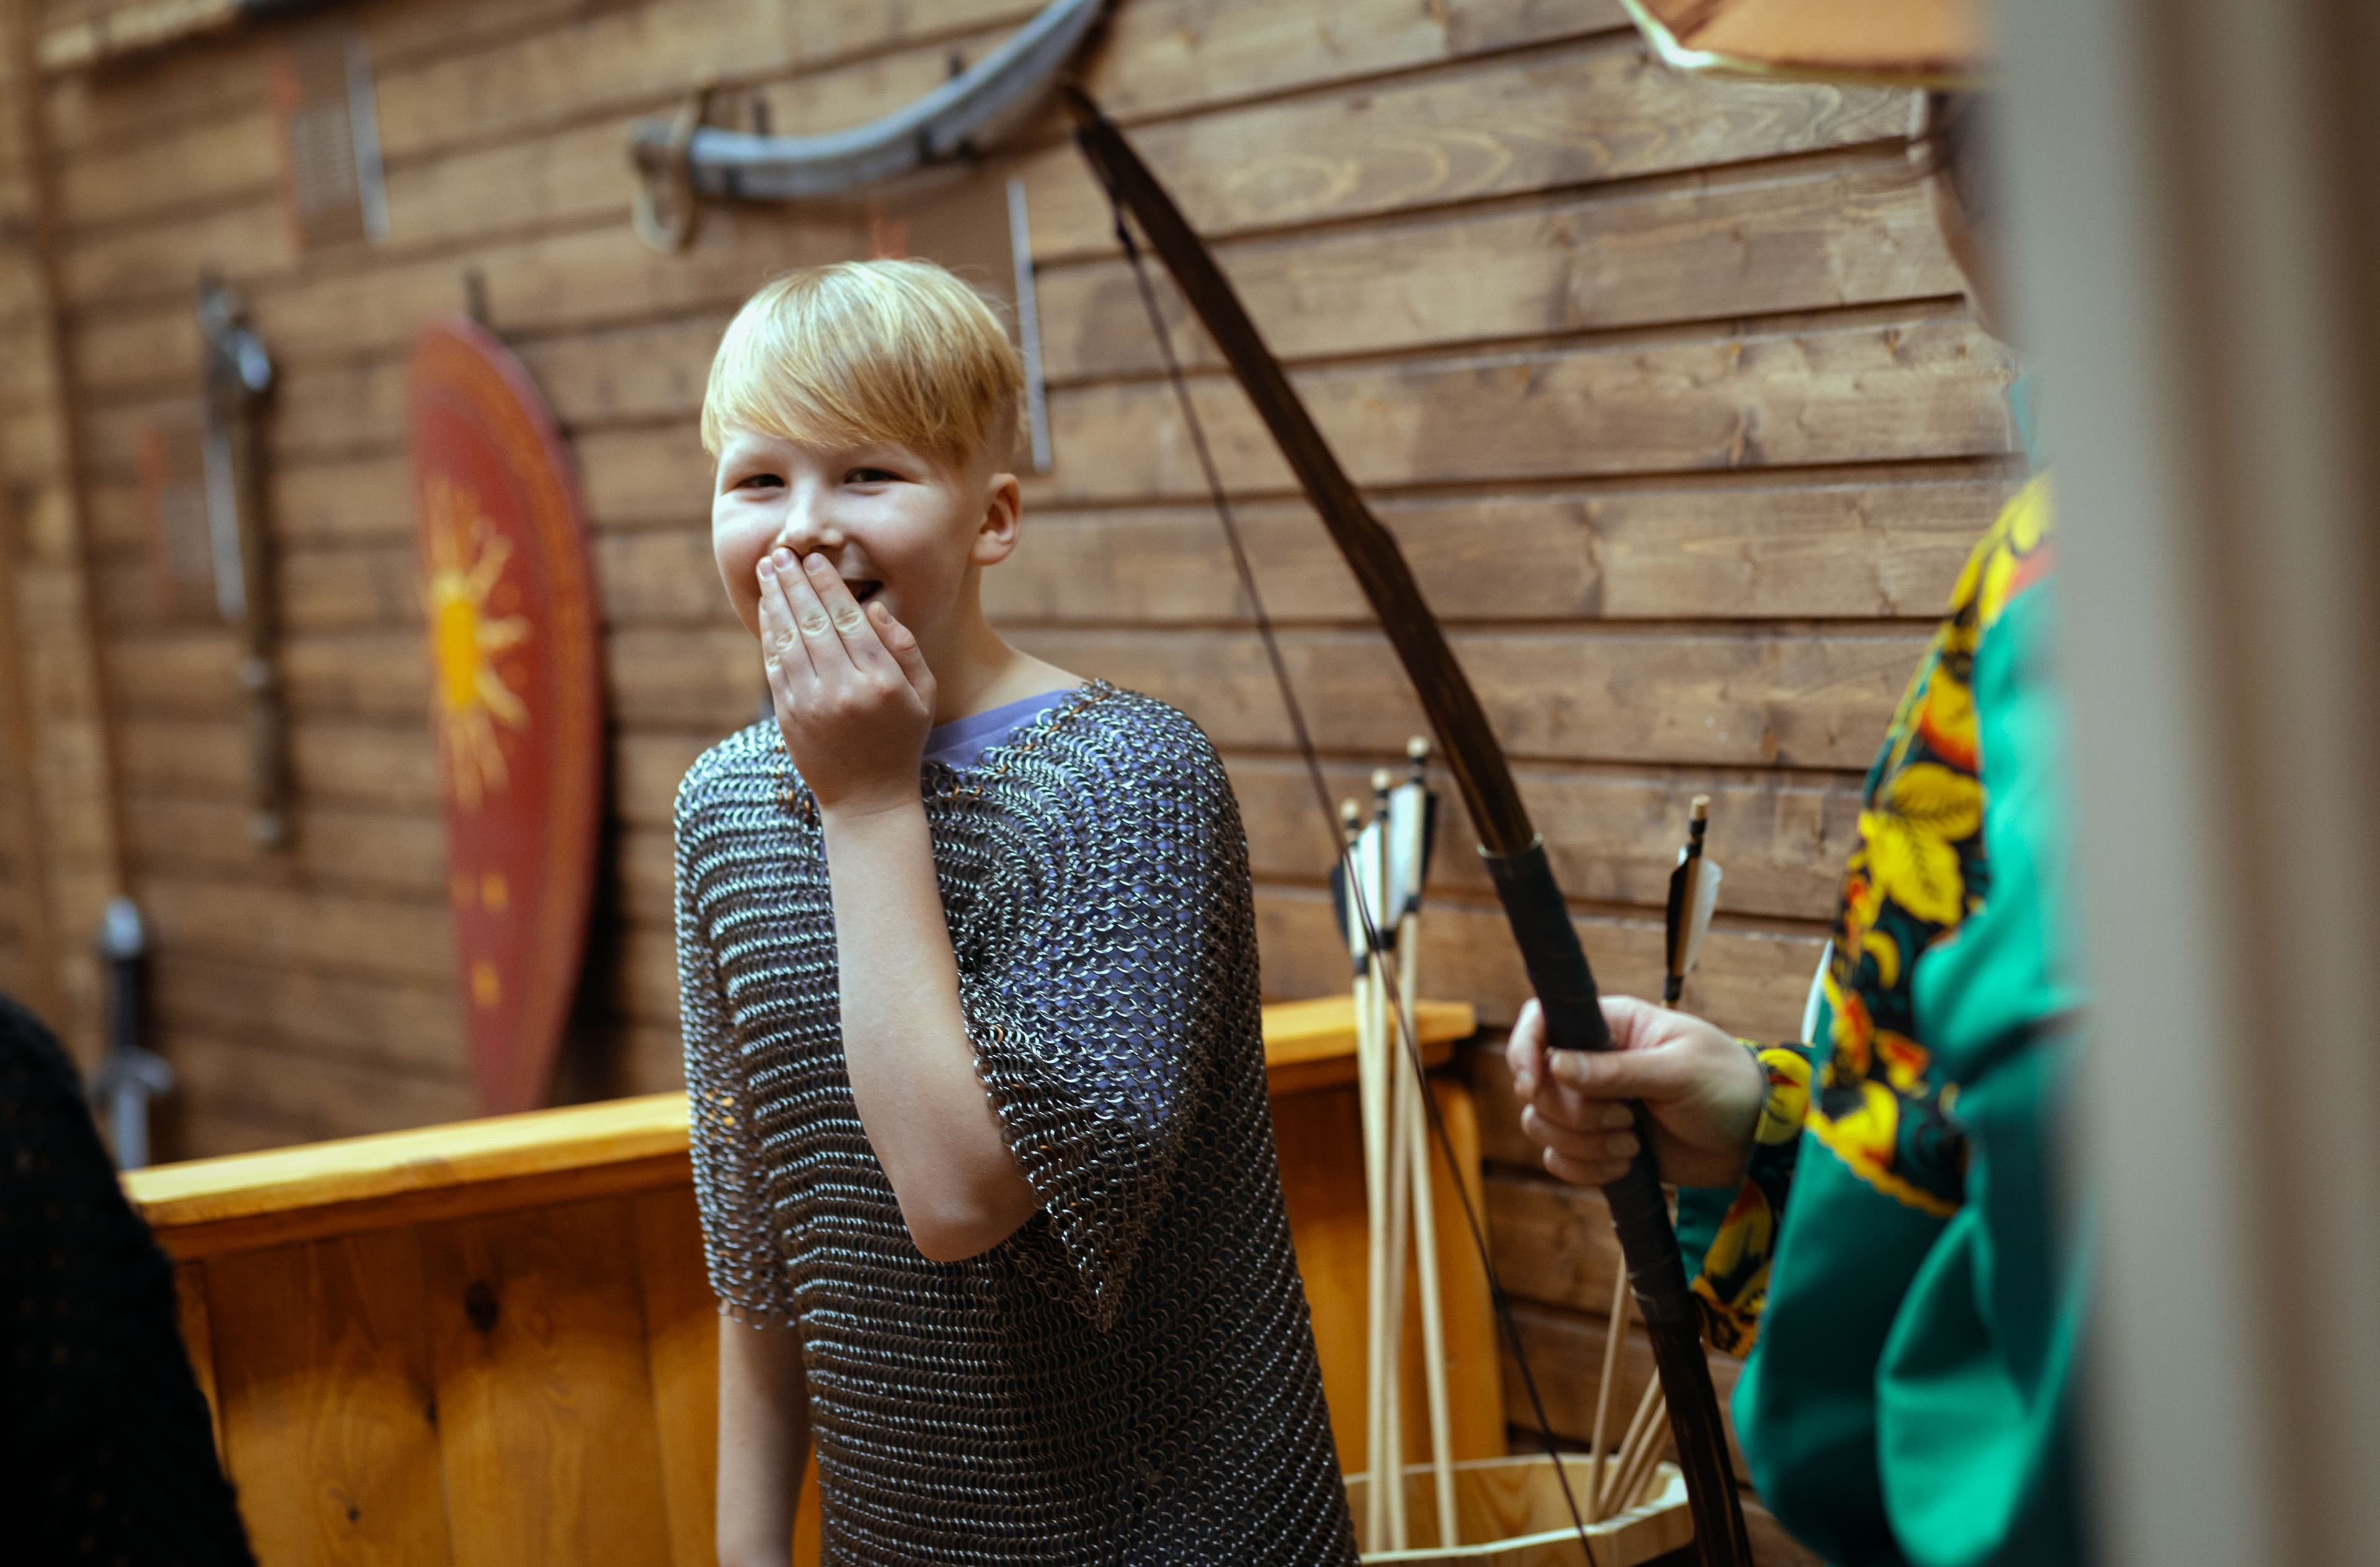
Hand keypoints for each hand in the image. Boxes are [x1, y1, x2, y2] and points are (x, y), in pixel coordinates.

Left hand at [757, 548, 935, 817]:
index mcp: (882, 681)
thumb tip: (873, 607)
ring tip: (767, 569)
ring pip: (789, 638)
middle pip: (814, 621)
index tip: (815, 558)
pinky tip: (766, 608)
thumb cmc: (900, 741)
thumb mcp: (923, 695)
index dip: (829, 584)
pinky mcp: (789, 715)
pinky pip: (775, 664)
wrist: (867, 799)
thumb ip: (904, 648)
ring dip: (775, 599)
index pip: (850, 619)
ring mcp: (812, 703)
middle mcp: (845, 689)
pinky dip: (768, 632)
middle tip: (781, 553)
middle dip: (795, 581)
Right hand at [1504, 994, 1766, 1189]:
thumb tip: (1555, 1065)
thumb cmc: (1727, 1086)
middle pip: (1537, 1086)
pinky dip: (1586, 1169)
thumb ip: (1617, 1070)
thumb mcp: (1679, 1072)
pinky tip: (1626, 1166)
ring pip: (1542, 1125)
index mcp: (1610, 1025)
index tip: (1532, 1085)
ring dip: (1583, 1144)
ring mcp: (1592, 1104)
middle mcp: (1590, 1061)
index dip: (1524, 1051)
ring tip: (1633, 1144)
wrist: (1754, 1141)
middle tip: (1626, 1120)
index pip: (1540, 1022)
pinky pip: (1559, 1159)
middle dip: (1574, 1114)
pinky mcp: (1598, 1143)